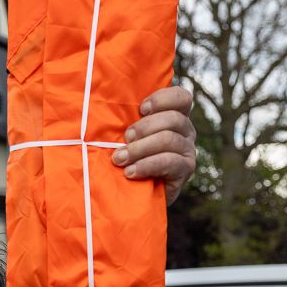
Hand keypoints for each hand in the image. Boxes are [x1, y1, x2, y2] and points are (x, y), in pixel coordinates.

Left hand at [112, 85, 195, 204]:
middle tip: (125, 139)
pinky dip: (146, 165)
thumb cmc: (126, 155)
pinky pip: (169, 162)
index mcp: (174, 115)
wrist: (134, 194)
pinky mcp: (185, 170)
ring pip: (169, 139)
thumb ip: (125, 116)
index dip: (162, 99)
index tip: (141, 109)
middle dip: (144, 128)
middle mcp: (185, 131)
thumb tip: (99, 92)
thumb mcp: (126, 133)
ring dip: (140, 149)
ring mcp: (188, 150)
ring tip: (120, 159)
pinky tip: (130, 172)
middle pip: (173, 119)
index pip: (181, 97)